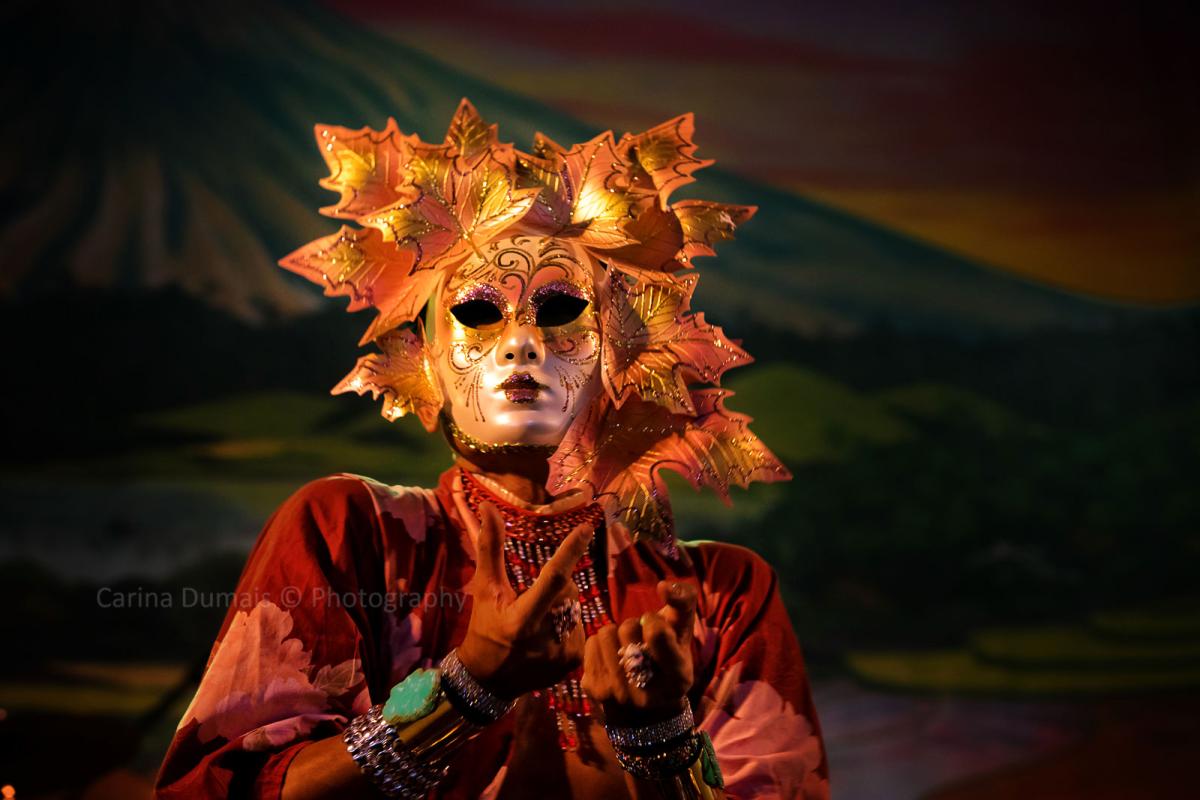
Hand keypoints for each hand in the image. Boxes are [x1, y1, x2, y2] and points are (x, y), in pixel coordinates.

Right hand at [456, 501, 591, 698]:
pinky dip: (567, 624)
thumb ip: (490, 548)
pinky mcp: (574, 663)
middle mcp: (546, 638)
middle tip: (533, 598)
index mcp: (521, 620)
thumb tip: (488, 508)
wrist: (488, 681)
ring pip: (575, 608)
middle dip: (557, 586)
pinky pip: (580, 627)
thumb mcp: (485, 590)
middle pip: (567, 592)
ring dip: (562, 605)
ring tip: (540, 621)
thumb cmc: (484, 628)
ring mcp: (563, 653)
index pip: (553, 579)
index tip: (587, 528)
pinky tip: (549, 636)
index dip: (570, 552)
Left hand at [582, 580, 697, 724]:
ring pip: (606, 633)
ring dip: (615, 635)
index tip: (655, 628)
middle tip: (641, 644)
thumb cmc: (668, 659)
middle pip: (627, 627)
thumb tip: (664, 586)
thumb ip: (684, 602)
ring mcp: (617, 694)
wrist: (644, 711)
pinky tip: (612, 660)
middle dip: (634, 628)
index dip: (654, 621)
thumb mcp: (683, 633)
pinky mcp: (594, 690)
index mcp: (677, 678)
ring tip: (626, 650)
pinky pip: (591, 644)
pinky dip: (600, 646)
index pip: (656, 632)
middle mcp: (647, 693)